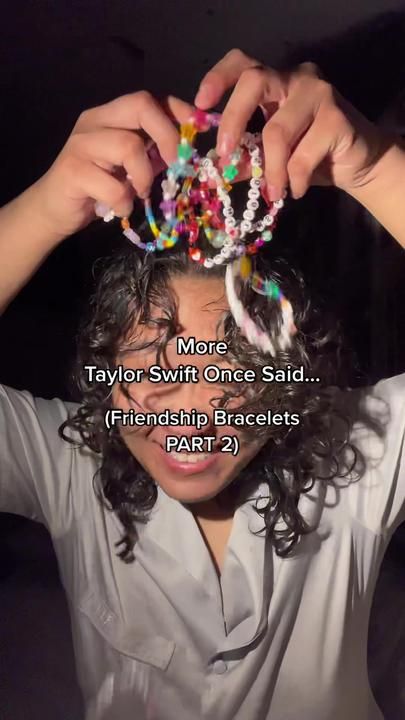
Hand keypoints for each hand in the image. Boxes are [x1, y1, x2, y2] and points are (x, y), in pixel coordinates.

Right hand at [30, 92, 191, 237]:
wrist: (55, 210)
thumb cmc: (97, 188)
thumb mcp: (131, 167)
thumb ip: (154, 153)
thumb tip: (189, 148)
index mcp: (110, 116)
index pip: (148, 98)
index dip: (177, 111)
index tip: (198, 130)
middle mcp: (94, 121)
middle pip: (140, 105)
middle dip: (168, 135)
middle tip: (174, 165)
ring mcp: (81, 144)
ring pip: (128, 145)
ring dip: (144, 176)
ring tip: (138, 192)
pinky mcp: (72, 172)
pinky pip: (113, 186)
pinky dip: (124, 201)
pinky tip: (120, 208)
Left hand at [194, 49, 387, 199]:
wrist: (357, 166)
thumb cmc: (307, 158)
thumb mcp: (265, 157)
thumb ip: (238, 156)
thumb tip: (206, 171)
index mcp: (273, 83)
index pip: (242, 63)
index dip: (218, 78)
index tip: (200, 105)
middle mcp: (294, 78)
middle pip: (254, 81)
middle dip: (233, 120)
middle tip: (225, 156)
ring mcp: (318, 94)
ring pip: (277, 130)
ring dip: (269, 170)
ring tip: (272, 193)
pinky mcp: (337, 119)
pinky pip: (302, 156)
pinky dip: (295, 180)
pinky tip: (297, 191)